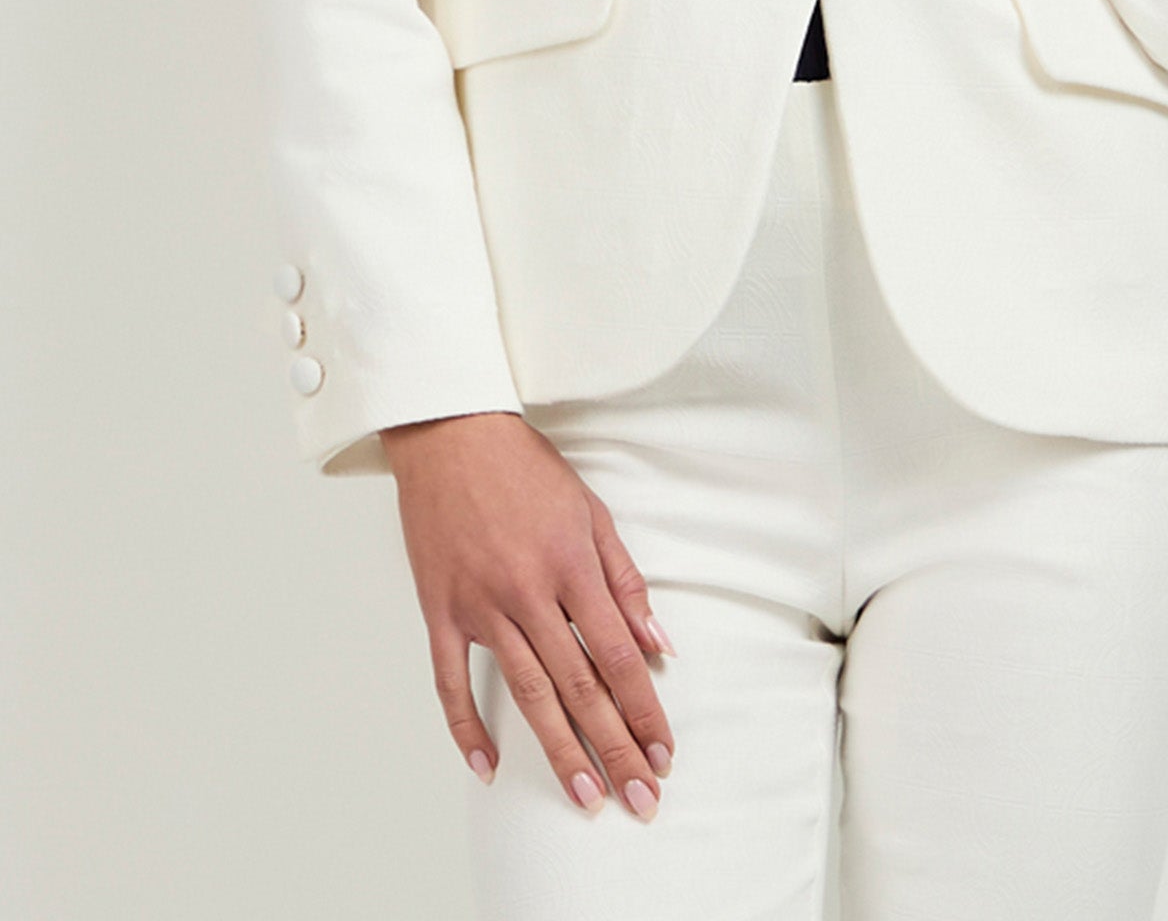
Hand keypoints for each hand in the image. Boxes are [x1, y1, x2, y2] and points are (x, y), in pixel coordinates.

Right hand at [379, 410, 675, 818]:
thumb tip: (658, 644)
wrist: (451, 434)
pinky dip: (467, 729)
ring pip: (528, 693)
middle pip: (580, 687)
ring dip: (560, 751)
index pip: (619, 656)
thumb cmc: (525, 468)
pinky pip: (451, 682)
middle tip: (640, 799)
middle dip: (615, 748)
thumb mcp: (592, 511)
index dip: (644, 710)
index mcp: (572, 566)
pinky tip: (487, 768)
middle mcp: (528, 592)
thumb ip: (625, 581)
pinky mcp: (439, 610)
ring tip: (587, 797)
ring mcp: (480, 605)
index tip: (662, 753)